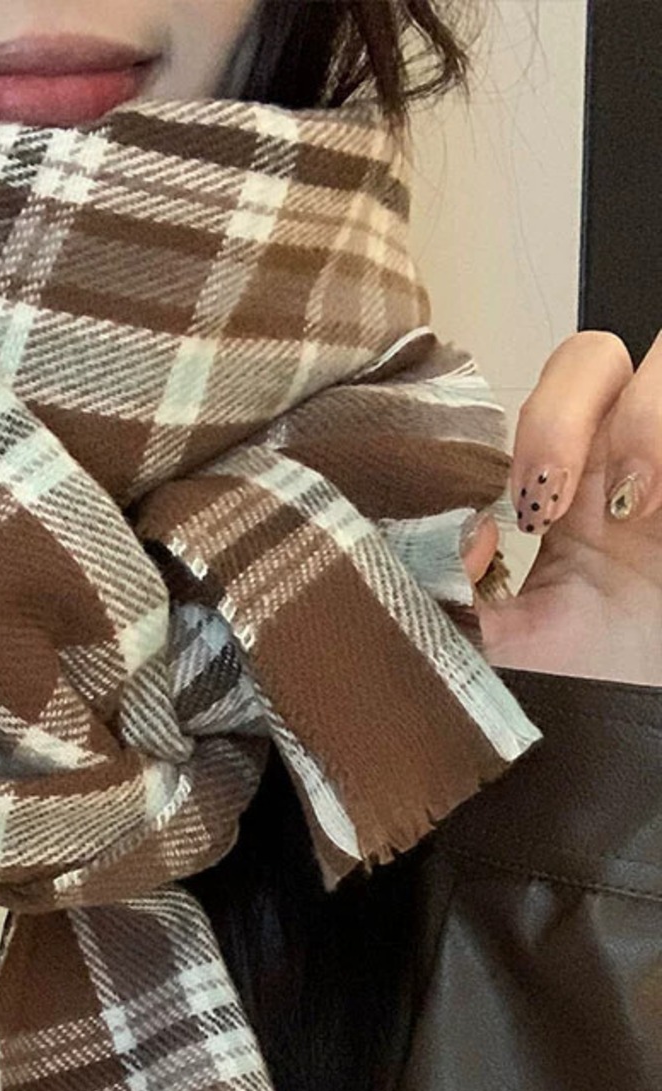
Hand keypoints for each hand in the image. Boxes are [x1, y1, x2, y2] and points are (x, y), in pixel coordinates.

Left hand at [458, 329, 661, 686]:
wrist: (641, 727)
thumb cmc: (590, 688)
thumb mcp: (504, 647)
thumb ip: (454, 597)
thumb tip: (453, 533)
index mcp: (568, 487)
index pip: (543, 400)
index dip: (526, 429)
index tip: (512, 512)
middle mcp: (625, 460)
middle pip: (594, 358)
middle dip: (564, 411)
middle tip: (547, 499)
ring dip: (644, 419)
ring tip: (630, 507)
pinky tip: (659, 507)